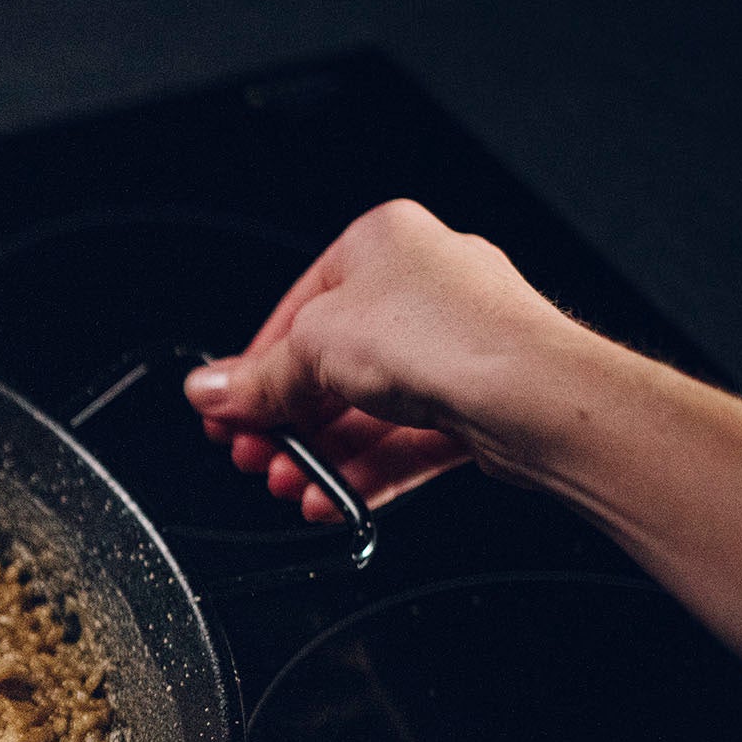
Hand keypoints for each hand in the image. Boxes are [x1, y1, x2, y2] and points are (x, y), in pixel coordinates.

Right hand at [183, 199, 601, 521]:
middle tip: (253, 454)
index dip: (255, 369)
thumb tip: (209, 390)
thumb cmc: (442, 337)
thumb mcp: (313, 349)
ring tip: (290, 484)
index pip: (297, 311)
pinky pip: (406, 439)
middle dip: (287, 421)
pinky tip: (331, 498)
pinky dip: (365, 470)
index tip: (227, 411)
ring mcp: (453, 346)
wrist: (531, 393)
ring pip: (368, 409)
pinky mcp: (476, 401)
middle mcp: (422, 287)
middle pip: (330, 364)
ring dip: (321, 454)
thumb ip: (257, 380)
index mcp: (382, 244)